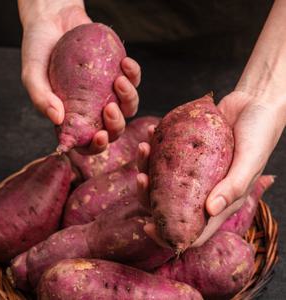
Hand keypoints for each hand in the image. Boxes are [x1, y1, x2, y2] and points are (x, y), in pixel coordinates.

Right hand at [18, 1, 140, 153]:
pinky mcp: (118, 73)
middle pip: (114, 129)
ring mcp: (108, 93)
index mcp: (73, 117)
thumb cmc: (40, 50)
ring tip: (119, 81)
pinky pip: (134, 80)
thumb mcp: (32, 74)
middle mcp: (93, 109)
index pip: (88, 143)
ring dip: (129, 99)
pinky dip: (134, 74)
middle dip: (117, 125)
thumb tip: (56, 119)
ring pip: (129, 108)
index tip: (100, 136)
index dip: (97, 146)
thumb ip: (40, 97)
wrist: (53, 21)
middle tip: (109, 108)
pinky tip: (125, 63)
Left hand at [136, 92, 284, 246]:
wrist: (254, 104)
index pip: (193, 230)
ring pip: (162, 178)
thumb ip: (233, 186)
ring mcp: (193, 170)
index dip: (169, 236)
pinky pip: (165, 153)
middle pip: (169, 204)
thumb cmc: (258, 134)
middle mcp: (204, 190)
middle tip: (141, 177)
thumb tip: (210, 211)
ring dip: (146, 165)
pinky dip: (154, 145)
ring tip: (144, 147)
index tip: (147, 227)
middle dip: (149, 195)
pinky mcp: (187, 151)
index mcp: (221, 202)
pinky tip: (150, 132)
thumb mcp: (250, 161)